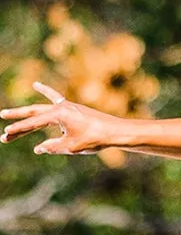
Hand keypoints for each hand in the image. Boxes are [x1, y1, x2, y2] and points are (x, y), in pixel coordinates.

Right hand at [0, 82, 119, 155]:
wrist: (115, 131)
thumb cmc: (95, 139)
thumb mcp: (72, 146)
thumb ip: (53, 147)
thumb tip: (38, 149)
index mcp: (57, 114)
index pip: (33, 124)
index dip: (19, 130)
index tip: (5, 135)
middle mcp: (60, 107)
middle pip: (33, 115)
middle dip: (17, 122)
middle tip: (3, 129)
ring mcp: (66, 106)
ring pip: (41, 110)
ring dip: (26, 114)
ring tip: (8, 114)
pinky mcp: (72, 108)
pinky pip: (55, 98)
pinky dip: (45, 92)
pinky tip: (36, 85)